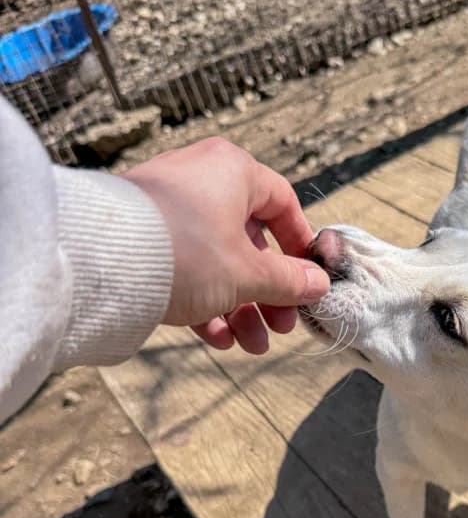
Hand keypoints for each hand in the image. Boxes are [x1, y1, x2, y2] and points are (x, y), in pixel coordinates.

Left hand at [124, 137, 328, 352]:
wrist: (100, 262)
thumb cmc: (186, 253)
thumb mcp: (247, 274)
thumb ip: (287, 281)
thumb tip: (319, 284)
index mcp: (232, 172)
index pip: (282, 203)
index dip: (300, 245)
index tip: (308, 280)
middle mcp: (201, 182)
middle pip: (250, 243)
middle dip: (268, 294)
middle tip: (280, 328)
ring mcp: (169, 211)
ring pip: (218, 263)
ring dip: (240, 309)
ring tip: (249, 345)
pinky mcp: (145, 239)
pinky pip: (186, 270)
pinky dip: (205, 304)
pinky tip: (217, 340)